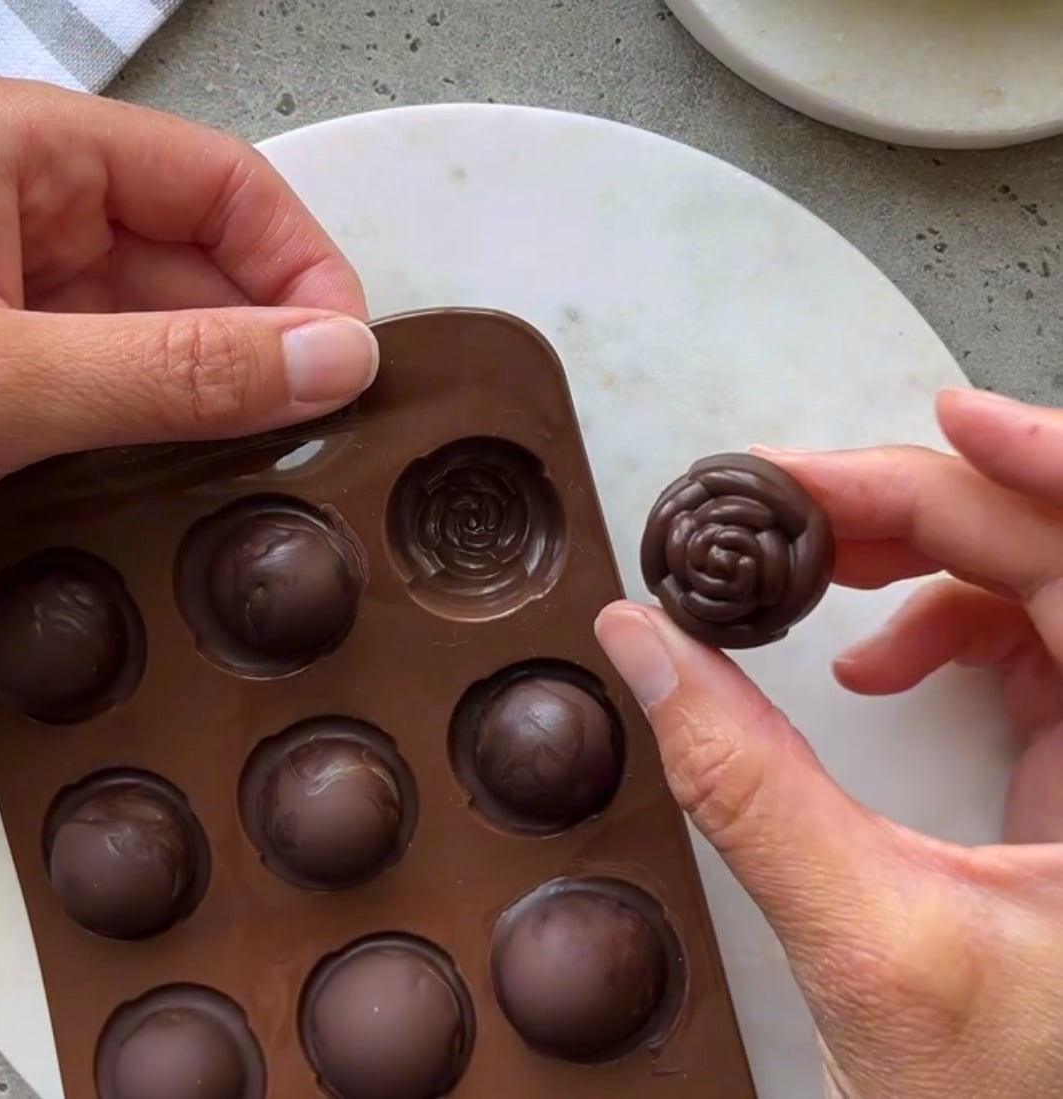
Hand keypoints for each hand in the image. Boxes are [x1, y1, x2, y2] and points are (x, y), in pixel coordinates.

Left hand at [0, 72, 376, 490]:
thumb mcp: (2, 376)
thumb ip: (171, 370)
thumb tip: (326, 362)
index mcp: (14, 150)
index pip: (220, 182)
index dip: (302, 266)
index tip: (343, 358)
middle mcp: (17, 210)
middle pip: (200, 264)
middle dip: (263, 348)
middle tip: (308, 430)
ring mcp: (5, 293)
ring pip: (160, 333)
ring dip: (212, 400)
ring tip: (250, 464)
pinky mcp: (1, 364)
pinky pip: (113, 383)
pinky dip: (154, 431)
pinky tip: (178, 478)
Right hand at [596, 388, 1062, 1097]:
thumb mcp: (867, 940)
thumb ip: (745, 785)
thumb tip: (650, 651)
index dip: (1024, 462)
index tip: (937, 416)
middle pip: (1049, 549)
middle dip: (916, 509)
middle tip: (795, 505)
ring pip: (1034, 584)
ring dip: (917, 561)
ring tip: (809, 581)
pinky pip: (1023, 639)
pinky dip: (933, 624)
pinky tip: (866, 661)